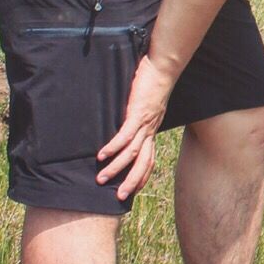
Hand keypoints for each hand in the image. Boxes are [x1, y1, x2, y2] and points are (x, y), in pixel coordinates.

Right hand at [96, 51, 180, 200]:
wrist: (163, 66)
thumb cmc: (152, 81)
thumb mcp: (143, 103)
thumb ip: (135, 113)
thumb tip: (125, 118)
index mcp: (152, 130)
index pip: (149, 159)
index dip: (141, 176)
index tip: (131, 191)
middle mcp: (151, 130)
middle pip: (142, 164)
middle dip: (130, 182)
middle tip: (118, 198)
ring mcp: (145, 123)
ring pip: (131, 153)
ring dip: (116, 168)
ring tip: (101, 178)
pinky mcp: (138, 113)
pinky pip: (125, 136)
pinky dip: (113, 148)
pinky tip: (101, 156)